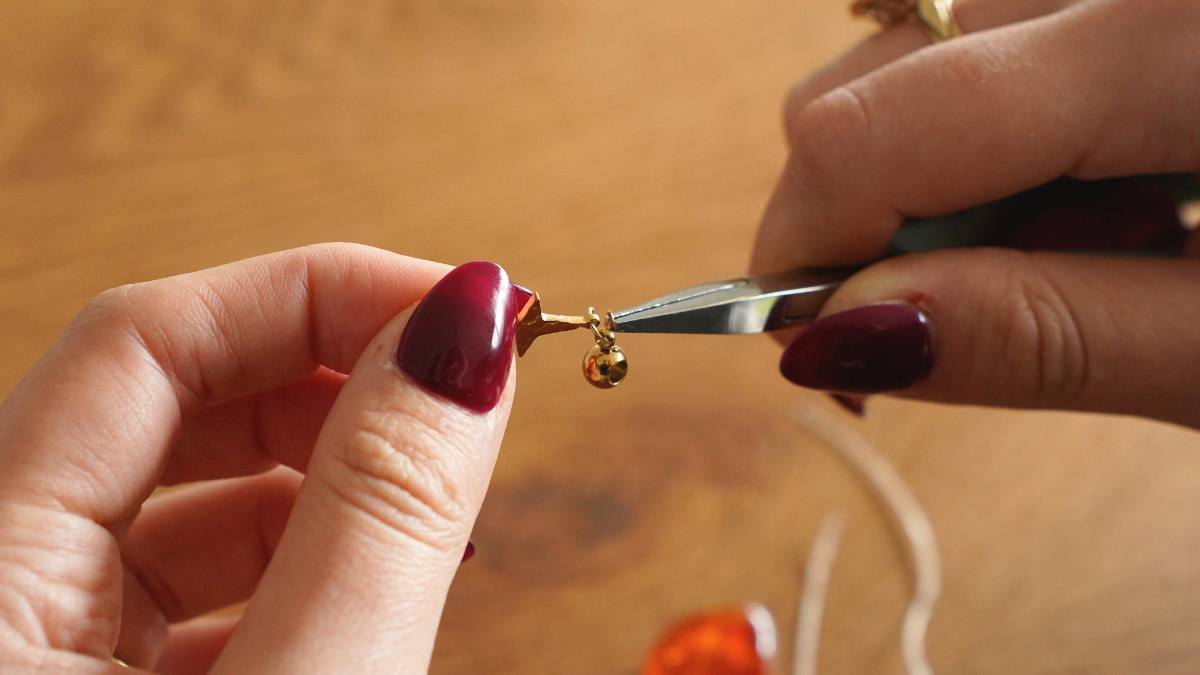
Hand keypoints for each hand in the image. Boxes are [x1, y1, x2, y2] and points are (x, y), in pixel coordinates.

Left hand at [0, 244, 524, 673]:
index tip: (462, 304)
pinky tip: (380, 576)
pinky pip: (192, 590)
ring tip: (438, 484)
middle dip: (331, 375)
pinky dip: (302, 561)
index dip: (316, 295)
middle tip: (466, 380)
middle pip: (163, 403)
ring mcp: (33, 649)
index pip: (140, 340)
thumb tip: (461, 339)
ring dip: (327, 471)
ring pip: (186, 499)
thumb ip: (373, 521)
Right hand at [753, 0, 1199, 427]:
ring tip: (1092, 245)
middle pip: (873, 79)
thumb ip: (1048, 336)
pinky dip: (987, 136)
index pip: (878, 125)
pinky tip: (1098, 185)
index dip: (809, 248)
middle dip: (879, 221)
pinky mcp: (1104, 6)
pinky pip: (979, 43)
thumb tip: (837, 332)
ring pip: (914, 54)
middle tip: (992, 319)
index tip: (828, 353)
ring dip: (941, 179)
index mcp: (1166, 39)